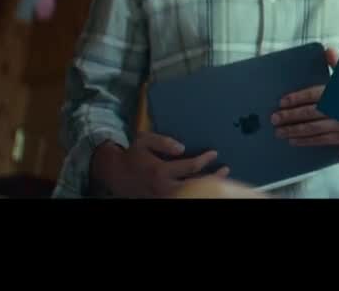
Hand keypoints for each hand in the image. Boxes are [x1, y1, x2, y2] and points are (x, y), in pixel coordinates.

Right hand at [91, 132, 227, 198]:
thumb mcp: (144, 140)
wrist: (113, 172)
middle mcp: (163, 186)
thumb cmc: (132, 153)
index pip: (189, 167)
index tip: (214, 153)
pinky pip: (181, 195)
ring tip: (221, 179)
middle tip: (225, 169)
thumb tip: (182, 147)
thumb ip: (163, 142)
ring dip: (206, 187)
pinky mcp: (159, 199)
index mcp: (160, 170)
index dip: (204, 160)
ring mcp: (161, 195)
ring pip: (189, 193)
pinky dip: (194, 191)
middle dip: (212, 178)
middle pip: (194, 185)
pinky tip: (204, 186)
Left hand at [271, 45, 338, 146]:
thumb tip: (328, 50)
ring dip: (294, 130)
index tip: (282, 102)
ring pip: (313, 128)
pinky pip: (322, 140)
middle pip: (309, 113)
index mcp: (338, 93)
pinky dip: (307, 141)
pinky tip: (294, 141)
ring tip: (279, 131)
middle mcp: (338, 110)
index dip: (296, 98)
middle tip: (275, 118)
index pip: (312, 94)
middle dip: (290, 116)